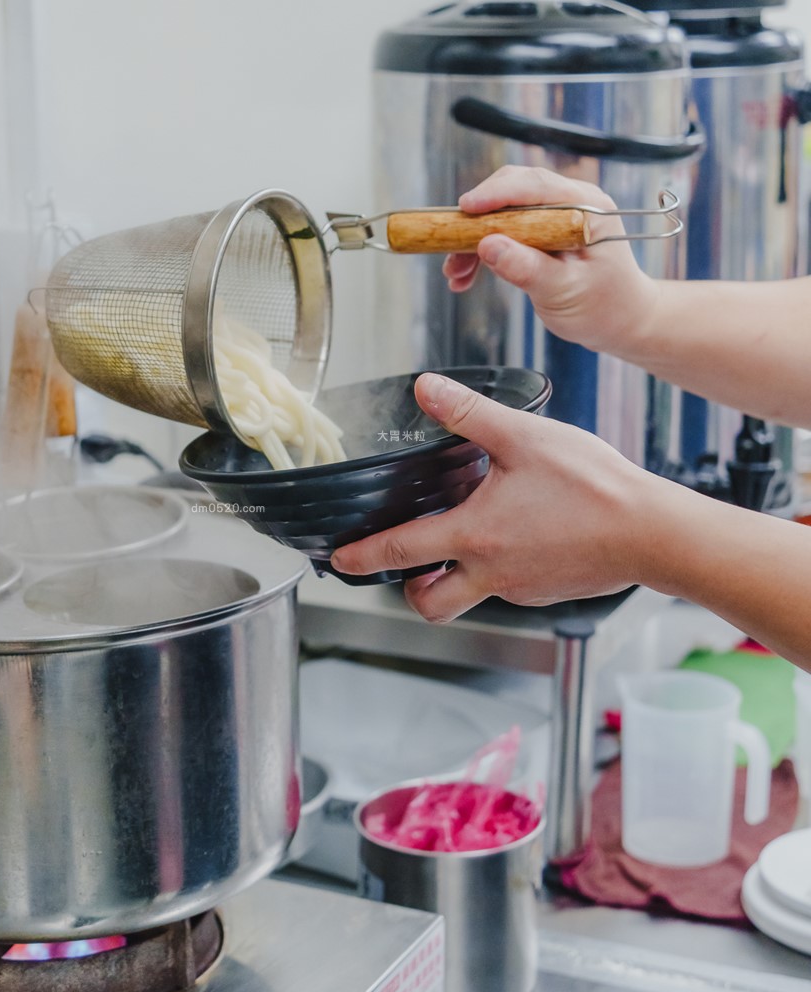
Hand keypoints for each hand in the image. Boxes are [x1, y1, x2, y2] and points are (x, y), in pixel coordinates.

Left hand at [331, 373, 658, 619]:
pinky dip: (497, 566)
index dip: (361, 556)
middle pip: (429, 603)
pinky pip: (507, 586)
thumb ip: (469, 413)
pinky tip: (516, 530)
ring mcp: (520, 587)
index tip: (338, 561)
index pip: (399, 550)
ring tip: (465, 532)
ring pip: (469, 594)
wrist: (653, 532)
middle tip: (402, 564)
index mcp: (474, 534)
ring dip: (455, 574)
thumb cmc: (595, 487)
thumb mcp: (524, 437)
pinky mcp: (547, 590)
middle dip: (407, 589)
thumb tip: (426, 388)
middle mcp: (492, 571)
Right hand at [443, 165, 660, 357]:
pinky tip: (465, 275)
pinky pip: (502, 231)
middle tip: (450, 248)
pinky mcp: (539, 232)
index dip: (496, 194)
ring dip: (473, 239)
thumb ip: (528, 269)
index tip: (466, 208)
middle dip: (476, 220)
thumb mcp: (565, 292)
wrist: (621, 321)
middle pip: (511, 192)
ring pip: (501, 212)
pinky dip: (481, 251)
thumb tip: (488, 246)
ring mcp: (553, 216)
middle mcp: (569, 203)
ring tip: (455, 273)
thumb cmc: (605, 307)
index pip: (534, 186)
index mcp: (586, 207)